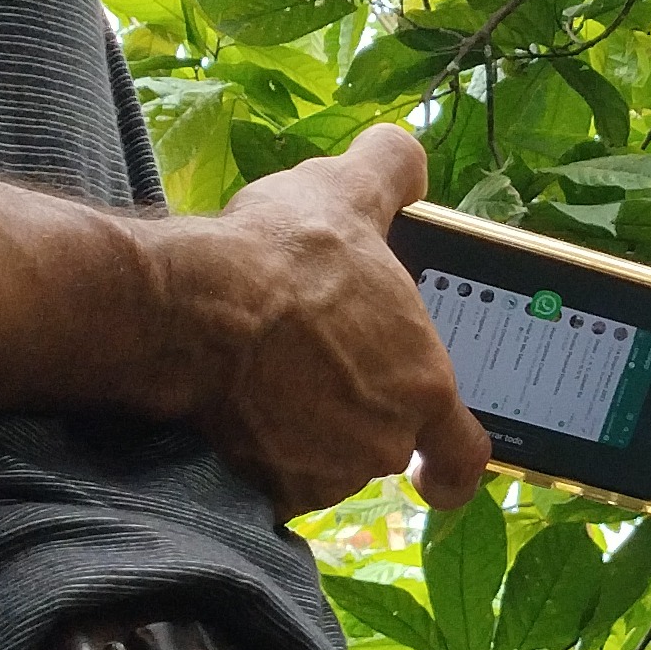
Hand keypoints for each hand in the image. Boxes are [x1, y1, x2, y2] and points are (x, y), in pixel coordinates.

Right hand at [143, 125, 489, 517]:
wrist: (188, 307)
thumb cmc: (279, 254)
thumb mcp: (347, 188)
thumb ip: (394, 172)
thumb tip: (409, 161)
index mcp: (424, 384)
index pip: (462, 452)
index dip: (449, 467)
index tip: (433, 477)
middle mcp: (382, 441)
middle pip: (378, 443)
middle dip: (350, 415)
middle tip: (310, 370)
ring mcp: (322, 471)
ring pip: (322, 462)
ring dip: (302, 434)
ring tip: (266, 377)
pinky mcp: (264, 488)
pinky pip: (270, 480)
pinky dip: (256, 455)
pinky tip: (236, 407)